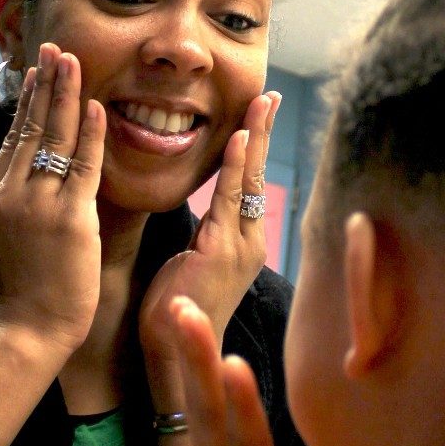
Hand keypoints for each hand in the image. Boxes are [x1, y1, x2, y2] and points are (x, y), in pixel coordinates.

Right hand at [0, 43, 105, 354]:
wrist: (26, 331)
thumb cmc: (22, 296)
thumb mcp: (3, 241)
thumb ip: (12, 208)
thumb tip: (22, 183)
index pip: (13, 139)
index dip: (26, 104)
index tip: (36, 74)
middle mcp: (10, 193)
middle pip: (29, 127)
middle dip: (43, 85)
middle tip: (53, 48)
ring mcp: (38, 204)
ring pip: (53, 137)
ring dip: (65, 94)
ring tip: (72, 59)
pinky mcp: (68, 219)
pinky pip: (82, 166)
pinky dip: (89, 134)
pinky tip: (96, 107)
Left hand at [139, 92, 280, 364]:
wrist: (174, 351)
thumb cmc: (178, 311)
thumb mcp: (195, 263)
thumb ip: (207, 236)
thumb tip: (209, 217)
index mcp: (243, 244)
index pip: (251, 185)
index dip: (256, 148)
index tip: (259, 113)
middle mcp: (250, 242)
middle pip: (260, 176)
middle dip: (264, 133)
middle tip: (270, 94)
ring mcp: (239, 248)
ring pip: (251, 182)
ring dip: (256, 139)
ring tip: (262, 102)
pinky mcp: (221, 253)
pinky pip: (230, 201)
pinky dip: (237, 168)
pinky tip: (240, 140)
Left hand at [172, 296, 360, 445]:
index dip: (244, 406)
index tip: (237, 363)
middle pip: (210, 413)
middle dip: (198, 359)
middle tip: (180, 307)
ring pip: (200, 409)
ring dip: (191, 358)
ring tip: (178, 307)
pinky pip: (201, 418)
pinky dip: (197, 380)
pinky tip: (196, 350)